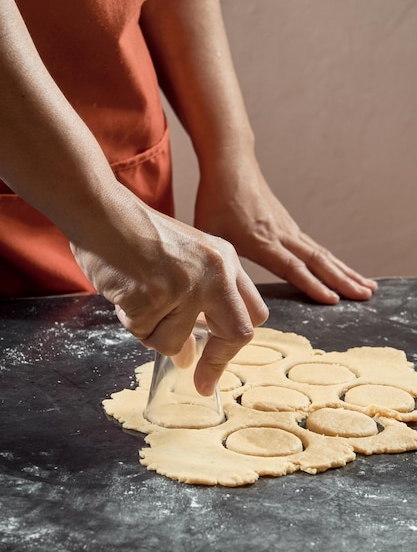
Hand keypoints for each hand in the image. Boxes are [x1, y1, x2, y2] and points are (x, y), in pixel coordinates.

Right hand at [70, 184, 267, 394]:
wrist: (103, 213)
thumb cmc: (137, 236)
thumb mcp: (183, 260)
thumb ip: (195, 304)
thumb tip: (189, 356)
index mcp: (225, 260)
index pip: (251, 313)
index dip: (234, 346)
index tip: (215, 369)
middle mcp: (214, 272)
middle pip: (236, 333)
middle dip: (217, 361)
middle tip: (199, 379)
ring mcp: (186, 285)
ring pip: (175, 342)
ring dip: (152, 330)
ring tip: (137, 298)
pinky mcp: (155, 296)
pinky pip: (144, 332)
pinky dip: (130, 321)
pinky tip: (125, 293)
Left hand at [194, 158, 376, 304]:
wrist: (230, 164)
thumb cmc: (215, 200)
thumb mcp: (209, 233)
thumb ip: (216, 260)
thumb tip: (211, 289)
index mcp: (261, 241)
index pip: (292, 266)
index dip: (312, 285)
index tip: (333, 300)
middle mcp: (281, 235)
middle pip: (318, 261)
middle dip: (342, 281)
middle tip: (366, 296)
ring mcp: (288, 228)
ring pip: (321, 253)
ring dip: (344, 271)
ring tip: (366, 286)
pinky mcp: (288, 224)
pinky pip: (315, 246)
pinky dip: (332, 261)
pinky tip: (340, 269)